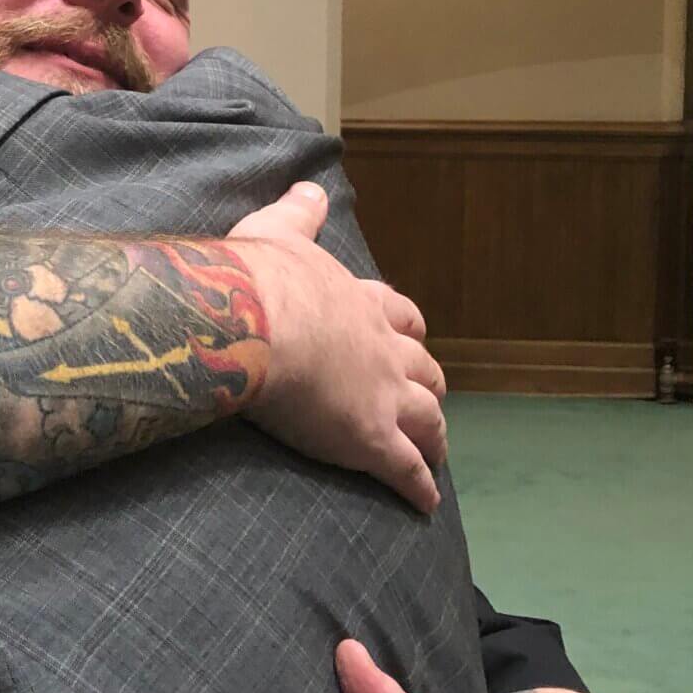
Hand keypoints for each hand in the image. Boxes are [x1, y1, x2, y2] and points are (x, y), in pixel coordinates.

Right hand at [228, 184, 446, 512]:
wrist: (255, 323)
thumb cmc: (257, 279)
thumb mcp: (276, 234)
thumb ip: (298, 215)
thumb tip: (310, 188)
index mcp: (359, 304)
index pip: (399, 316)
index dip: (408, 331)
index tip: (412, 339)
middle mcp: (383, 350)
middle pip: (425, 370)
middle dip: (430, 386)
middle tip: (430, 400)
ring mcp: (383, 396)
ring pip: (427, 420)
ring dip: (435, 437)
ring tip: (437, 454)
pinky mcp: (371, 440)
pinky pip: (405, 470)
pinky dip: (419, 488)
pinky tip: (426, 504)